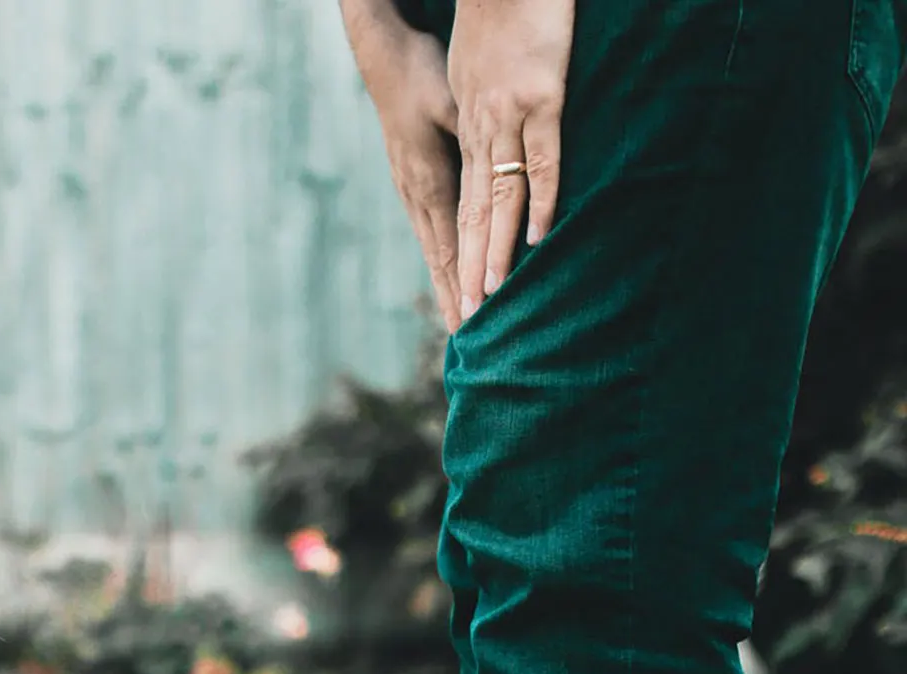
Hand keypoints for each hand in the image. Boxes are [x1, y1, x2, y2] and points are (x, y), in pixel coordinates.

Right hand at [341, 1, 464, 331]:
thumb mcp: (450, 103)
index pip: (450, 247)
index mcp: (429, 182)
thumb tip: (487, 170)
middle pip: (440, 260)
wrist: (386, 61)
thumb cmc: (422, 75)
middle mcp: (417, 196)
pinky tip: (446, 275)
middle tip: (464, 337)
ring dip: (446, 286)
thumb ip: (469, 141)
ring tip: (456, 318)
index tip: (472, 316)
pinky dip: (441, 262)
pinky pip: (430, 234)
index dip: (462, 283)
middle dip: (452, 299)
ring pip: (433, 251)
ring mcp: (411, 193)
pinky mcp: (412, 185)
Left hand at [447, 0, 574, 317]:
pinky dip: (539, 198)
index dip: (457, 257)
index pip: (457, 211)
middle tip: (468, 320)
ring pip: (496, 198)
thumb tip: (485, 157)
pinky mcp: (539, 97)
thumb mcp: (472, 82)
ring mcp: (506, 117)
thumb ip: (477, 122)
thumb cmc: (494, 23)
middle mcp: (477, 133)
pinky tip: (538, 236)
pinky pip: (540, 157)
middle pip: (470, 216)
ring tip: (492, 294)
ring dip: (494, 249)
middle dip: (468, 270)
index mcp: (463, 132)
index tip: (457, 301)